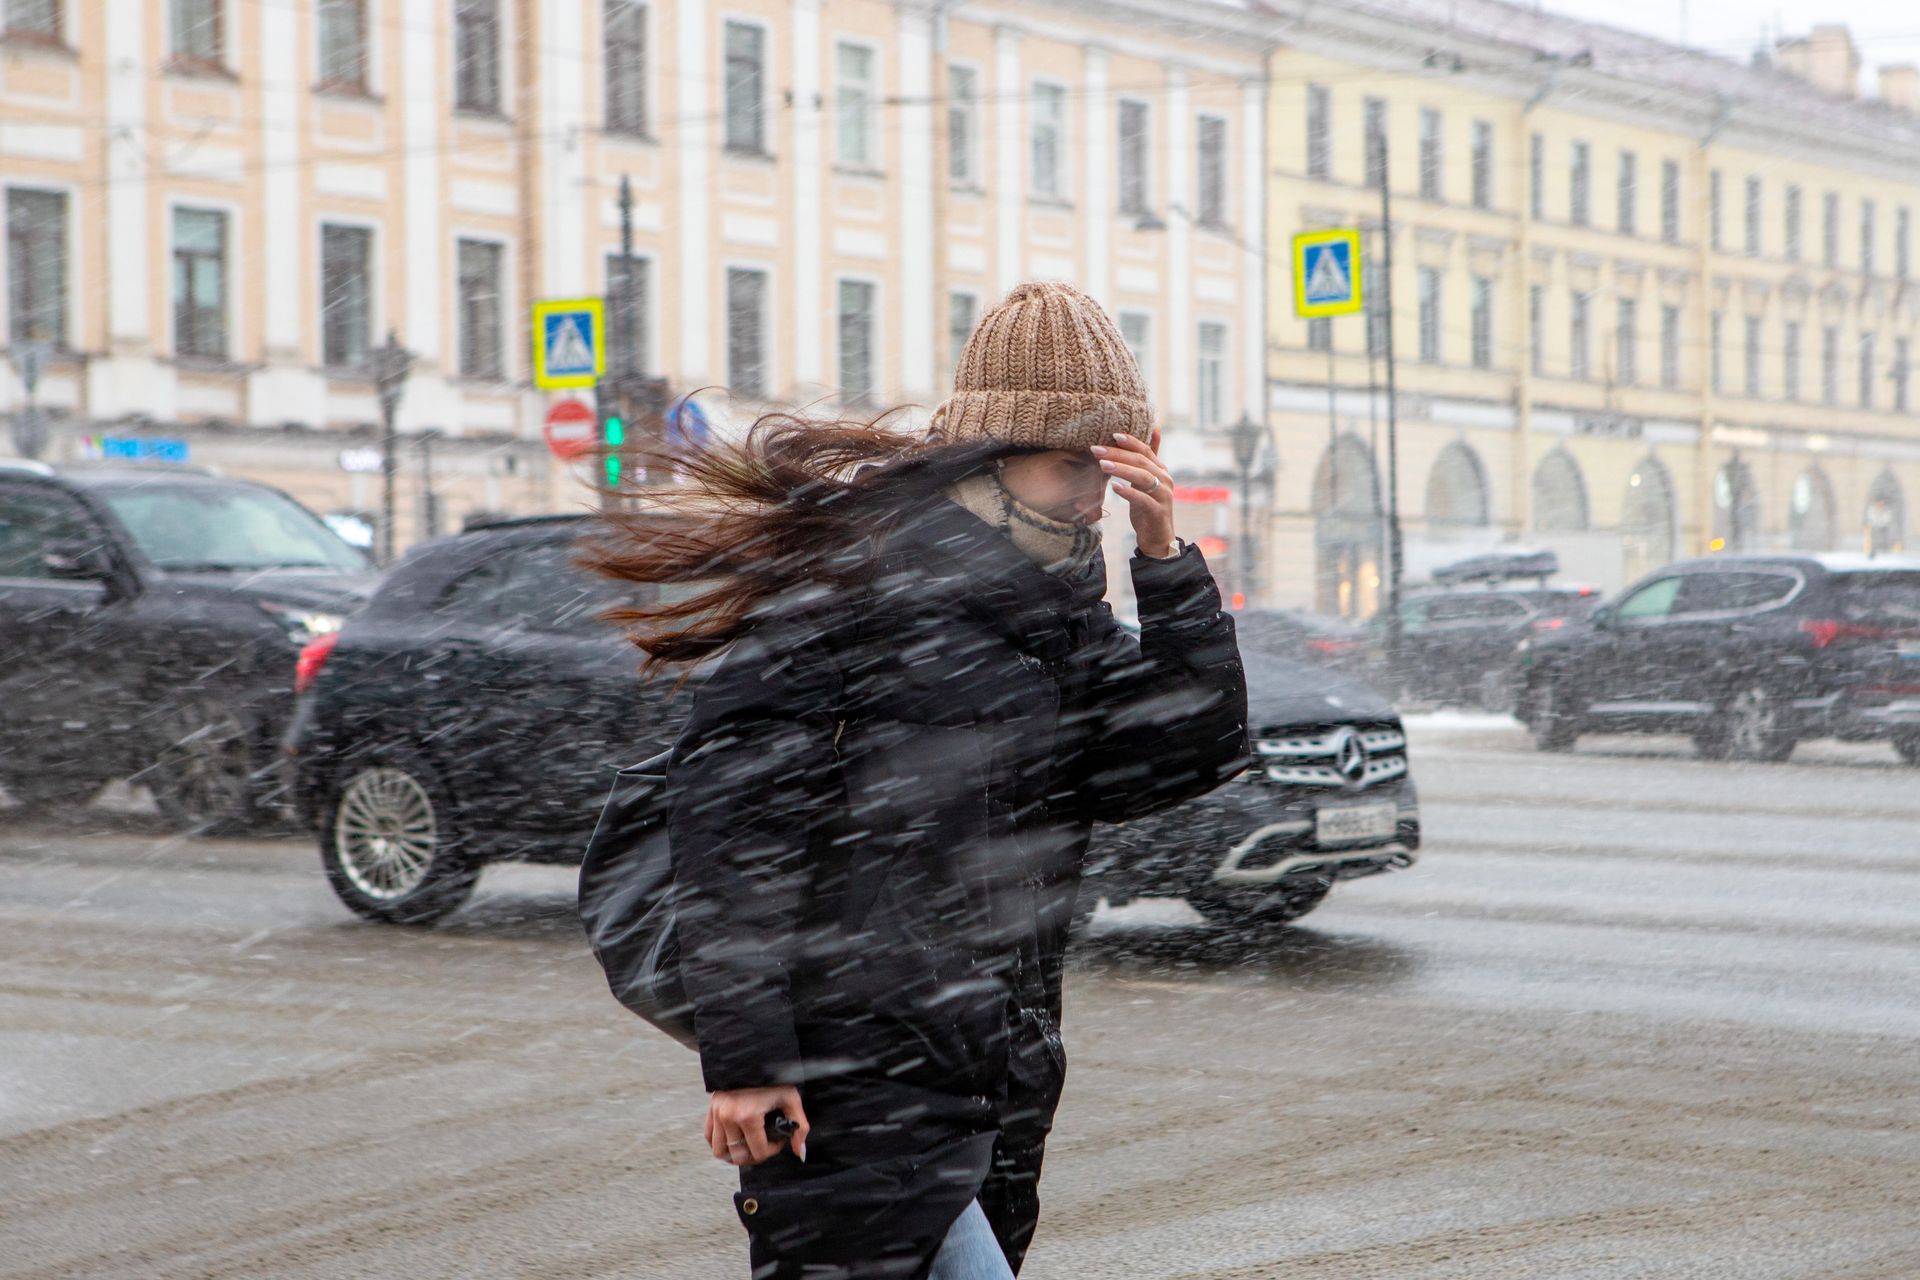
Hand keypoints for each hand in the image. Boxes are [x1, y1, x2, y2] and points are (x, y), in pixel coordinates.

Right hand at [705, 1085, 807, 1166]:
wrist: (753, 1056)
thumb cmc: (773, 1076)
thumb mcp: (791, 1098)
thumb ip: (799, 1126)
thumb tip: (800, 1152)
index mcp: (748, 1116)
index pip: (758, 1152)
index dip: (772, 1151)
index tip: (778, 1140)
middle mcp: (729, 1117)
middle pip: (738, 1156)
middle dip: (754, 1155)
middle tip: (764, 1145)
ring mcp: (717, 1114)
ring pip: (719, 1152)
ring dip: (734, 1154)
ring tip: (748, 1146)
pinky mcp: (711, 1109)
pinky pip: (709, 1137)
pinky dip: (720, 1143)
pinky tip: (734, 1138)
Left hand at [1092, 430, 1174, 557]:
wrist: (1157, 538)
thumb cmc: (1148, 508)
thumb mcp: (1145, 483)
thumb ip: (1146, 461)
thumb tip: (1153, 431)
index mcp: (1161, 470)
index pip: (1145, 450)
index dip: (1130, 442)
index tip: (1112, 435)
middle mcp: (1165, 480)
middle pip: (1141, 461)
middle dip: (1117, 454)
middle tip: (1096, 449)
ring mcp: (1163, 495)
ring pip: (1142, 477)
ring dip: (1121, 469)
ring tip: (1102, 465)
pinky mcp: (1158, 511)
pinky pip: (1143, 499)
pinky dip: (1129, 492)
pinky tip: (1115, 487)